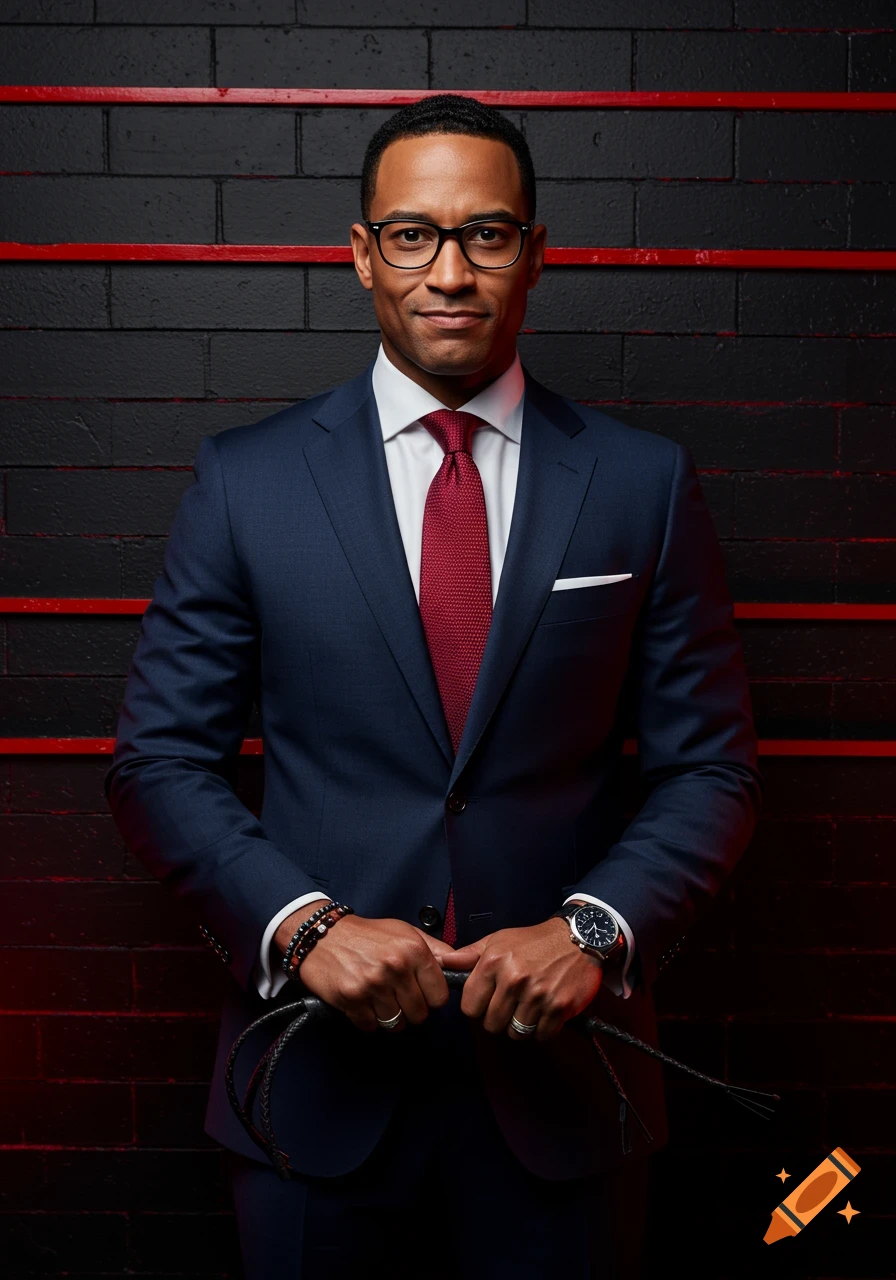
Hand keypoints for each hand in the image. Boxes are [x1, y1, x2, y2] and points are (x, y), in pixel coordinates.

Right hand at [274, 909, 455, 1033]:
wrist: (321, 934)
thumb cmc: (366, 934)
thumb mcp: (404, 931)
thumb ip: (435, 949)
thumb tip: (461, 963)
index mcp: (413, 949)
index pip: (440, 996)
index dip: (431, 997)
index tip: (421, 992)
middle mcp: (396, 967)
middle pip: (419, 1015)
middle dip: (410, 1009)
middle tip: (397, 995)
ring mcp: (373, 985)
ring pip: (396, 1024)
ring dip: (389, 1016)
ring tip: (379, 998)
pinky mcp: (352, 999)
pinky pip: (371, 1026)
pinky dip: (368, 1019)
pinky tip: (363, 1001)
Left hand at [440, 915, 603, 1041]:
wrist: (578, 938)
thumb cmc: (535, 940)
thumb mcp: (499, 940)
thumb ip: (469, 955)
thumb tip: (444, 962)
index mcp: (494, 962)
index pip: (470, 1007)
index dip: (477, 1008)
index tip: (487, 1002)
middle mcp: (514, 979)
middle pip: (491, 1024)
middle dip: (499, 1019)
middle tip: (510, 1005)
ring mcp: (537, 995)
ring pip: (516, 1032)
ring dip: (521, 1025)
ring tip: (528, 1008)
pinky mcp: (559, 1007)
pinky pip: (541, 1035)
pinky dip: (542, 1029)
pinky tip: (544, 1012)